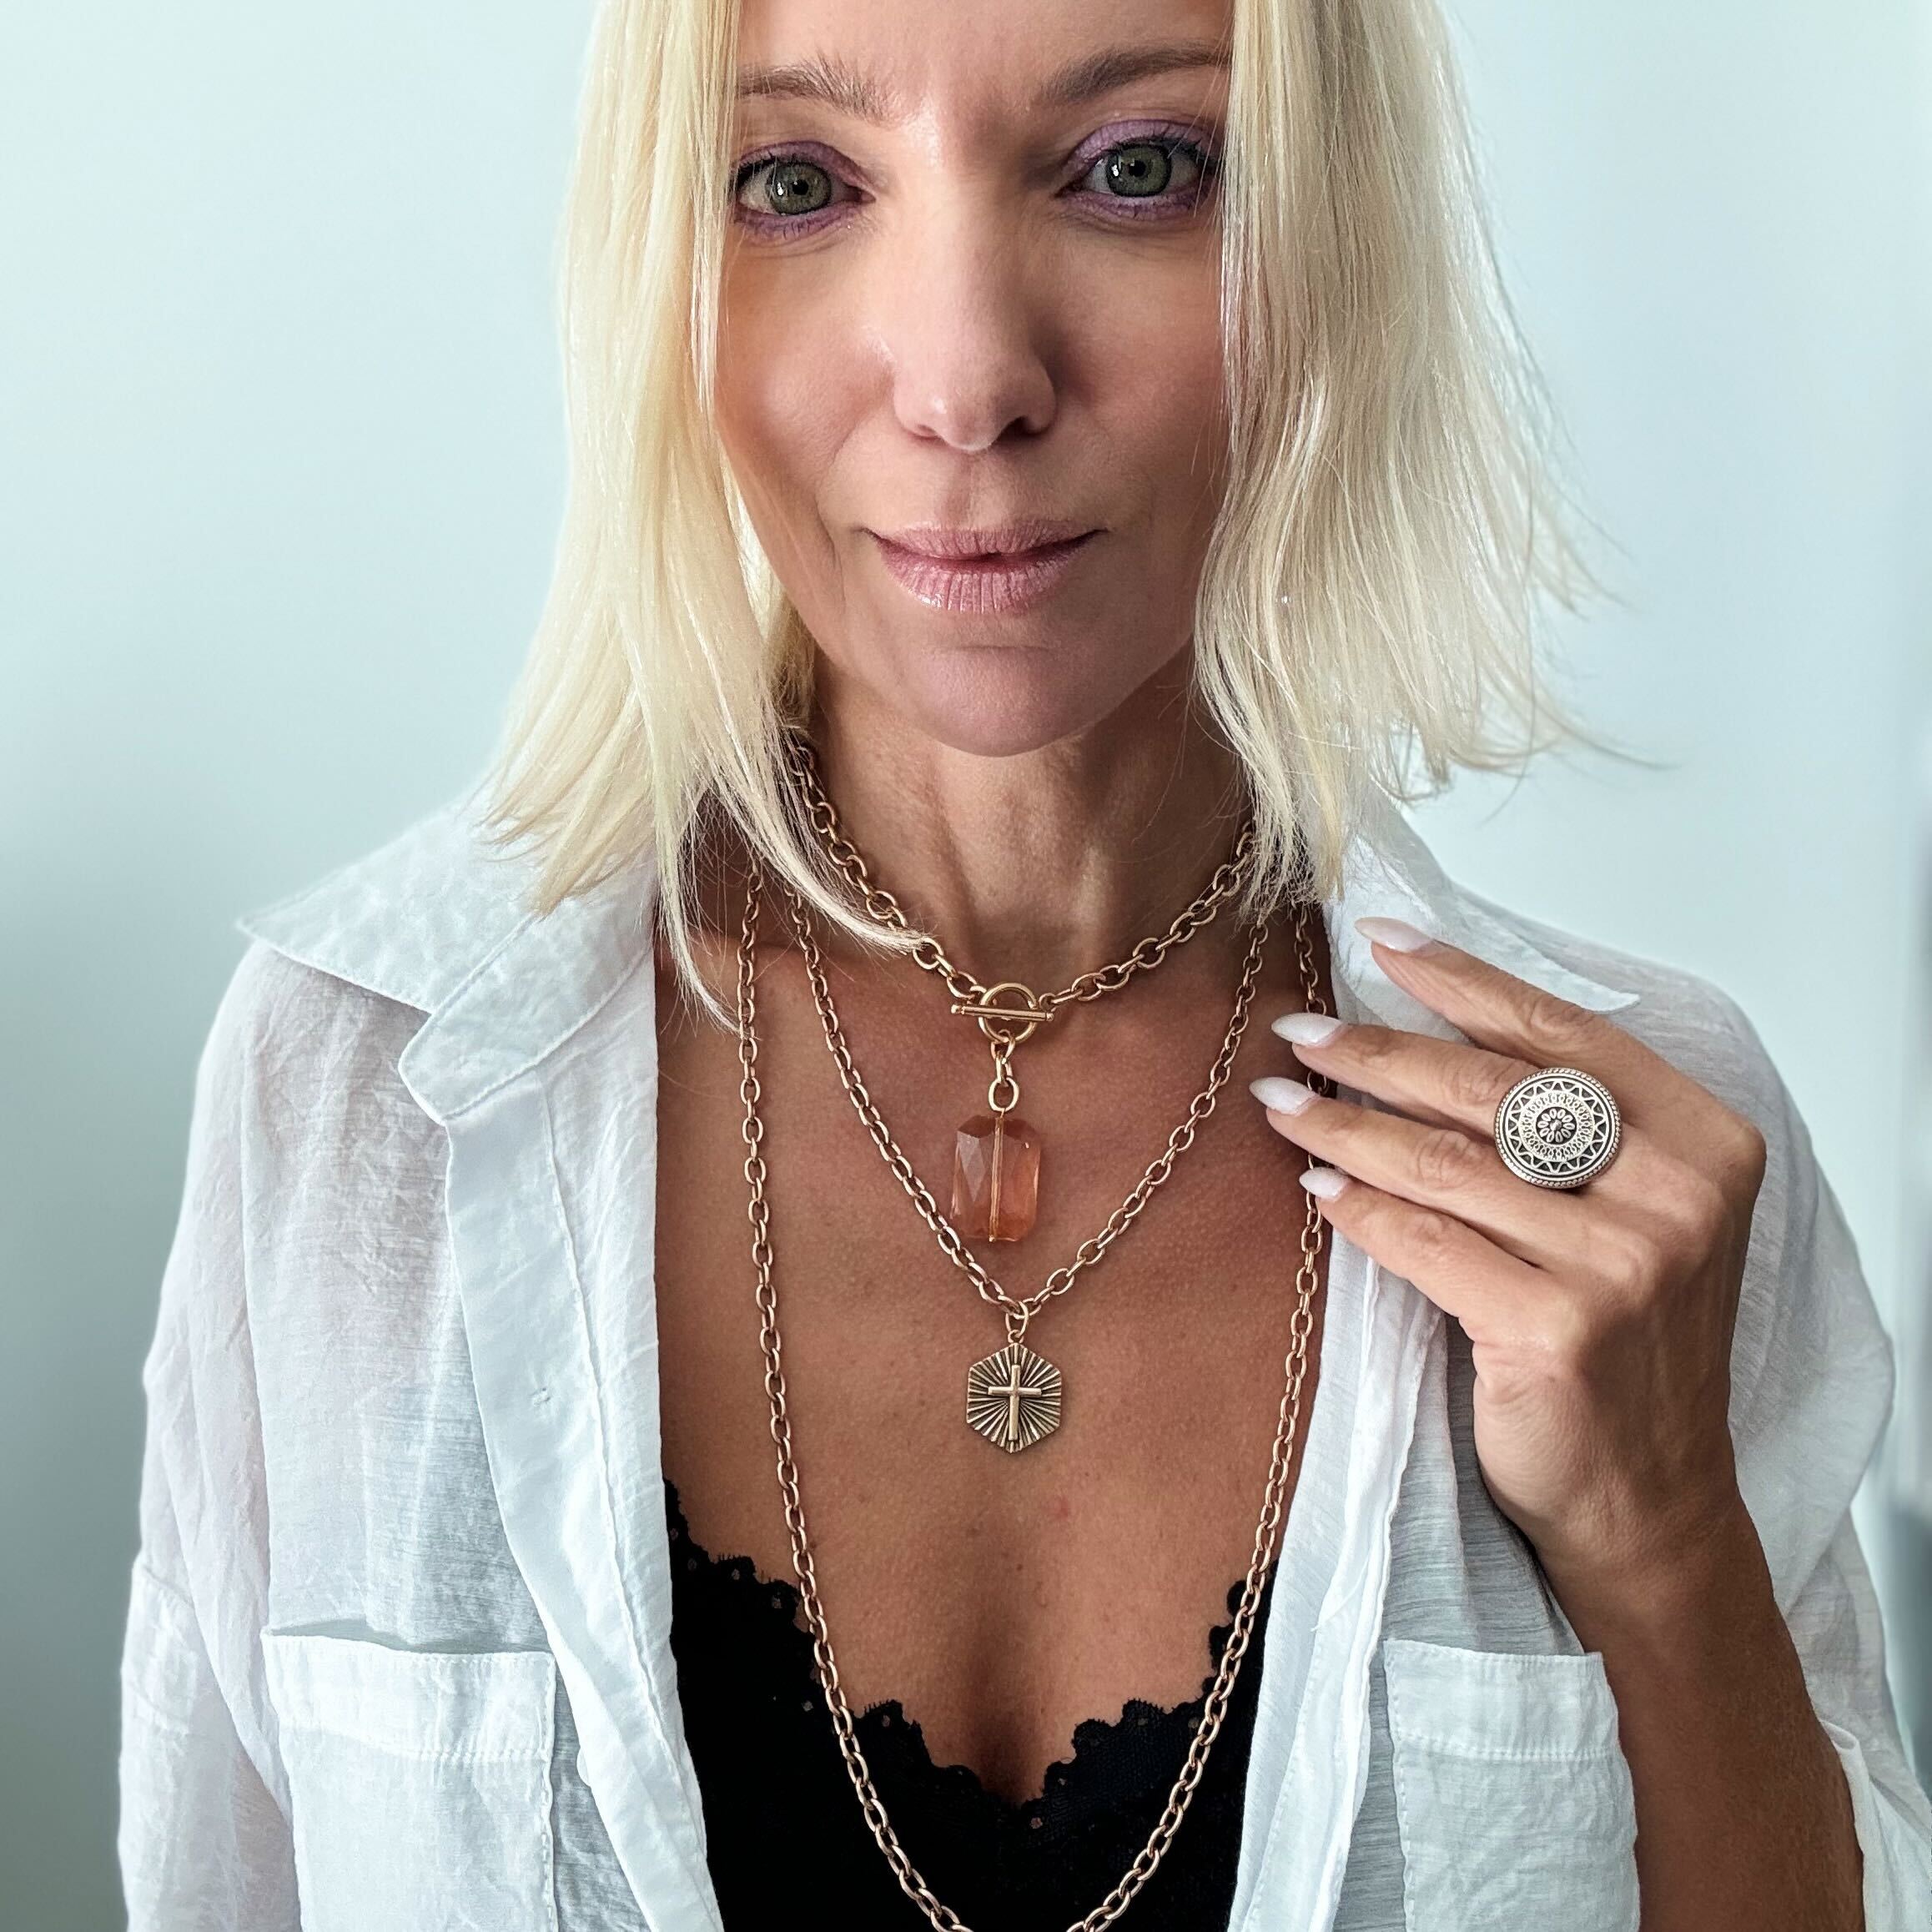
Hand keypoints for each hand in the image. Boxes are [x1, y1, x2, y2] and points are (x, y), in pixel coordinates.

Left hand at [1251, 916, 1769, 1607]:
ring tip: (1280, 1101)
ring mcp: (1621, 1266)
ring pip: (1444, 1164)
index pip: (1561, 1032)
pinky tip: (1316, 1186)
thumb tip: (1426, 1026)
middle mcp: (1675, 1196)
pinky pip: (1425, 1244)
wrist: (1647, 1493)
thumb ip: (1564, 1126)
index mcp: (1704, 1141)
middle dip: (1377, 1052)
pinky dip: (1359, 1210)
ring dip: (1344, 1125)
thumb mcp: (1631, 1211)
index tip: (1380, 942)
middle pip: (1489, 1090)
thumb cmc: (1624, 1339)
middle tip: (1298, 1030)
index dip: (1463, 979)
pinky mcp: (1557, 1331)